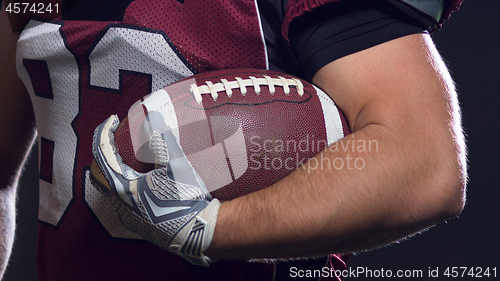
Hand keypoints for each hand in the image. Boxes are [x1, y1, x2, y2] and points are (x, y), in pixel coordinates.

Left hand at [91, 114, 220, 265]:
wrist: (198, 233)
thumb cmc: (185, 200)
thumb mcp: (175, 165)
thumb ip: (161, 140)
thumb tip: (151, 115)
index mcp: (121, 188)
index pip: (103, 154)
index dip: (104, 133)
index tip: (113, 120)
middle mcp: (119, 205)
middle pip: (99, 174)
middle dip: (104, 155)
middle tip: (115, 140)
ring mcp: (129, 218)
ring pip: (112, 190)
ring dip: (116, 171)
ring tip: (129, 159)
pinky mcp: (140, 225)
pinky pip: (125, 202)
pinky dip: (127, 186)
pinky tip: (143, 182)